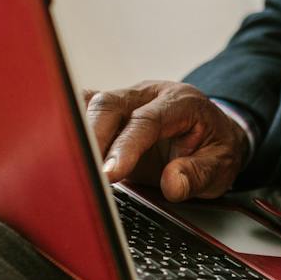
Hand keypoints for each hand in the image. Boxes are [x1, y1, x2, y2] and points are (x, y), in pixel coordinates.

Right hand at [81, 80, 249, 201]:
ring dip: (79, 134)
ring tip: (68, 166)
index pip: (146, 121)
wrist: (215, 131)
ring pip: (93, 105)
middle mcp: (150, 95)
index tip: (109, 174)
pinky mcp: (113, 111)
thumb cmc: (215, 148)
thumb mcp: (221, 166)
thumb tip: (172, 184)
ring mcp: (129, 99)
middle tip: (85, 173)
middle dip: (92, 138)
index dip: (124, 147)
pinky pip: (86, 109)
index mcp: (181, 103)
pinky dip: (72, 125)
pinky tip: (59, 146)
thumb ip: (198, 175)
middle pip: (111, 104)